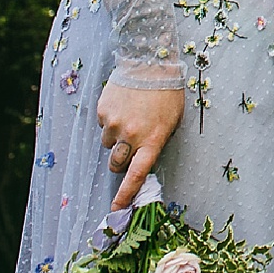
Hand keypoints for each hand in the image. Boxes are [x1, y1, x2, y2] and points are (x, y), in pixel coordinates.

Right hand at [97, 81, 183, 210]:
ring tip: (131, 114)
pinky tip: (123, 104)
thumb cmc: (167, 93)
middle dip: (121, 159)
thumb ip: (155, 143)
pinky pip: (102, 125)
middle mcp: (132, 135)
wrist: (150, 62)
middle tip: (131, 142)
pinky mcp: (103, 112)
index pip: (137, 175)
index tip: (117, 210)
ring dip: (117, 136)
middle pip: (117, 164)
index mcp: (153, 140)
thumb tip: (140, 164)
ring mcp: (115, 124)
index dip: (126, 195)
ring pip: (108, 144)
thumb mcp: (171, 121)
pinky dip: (111, 119)